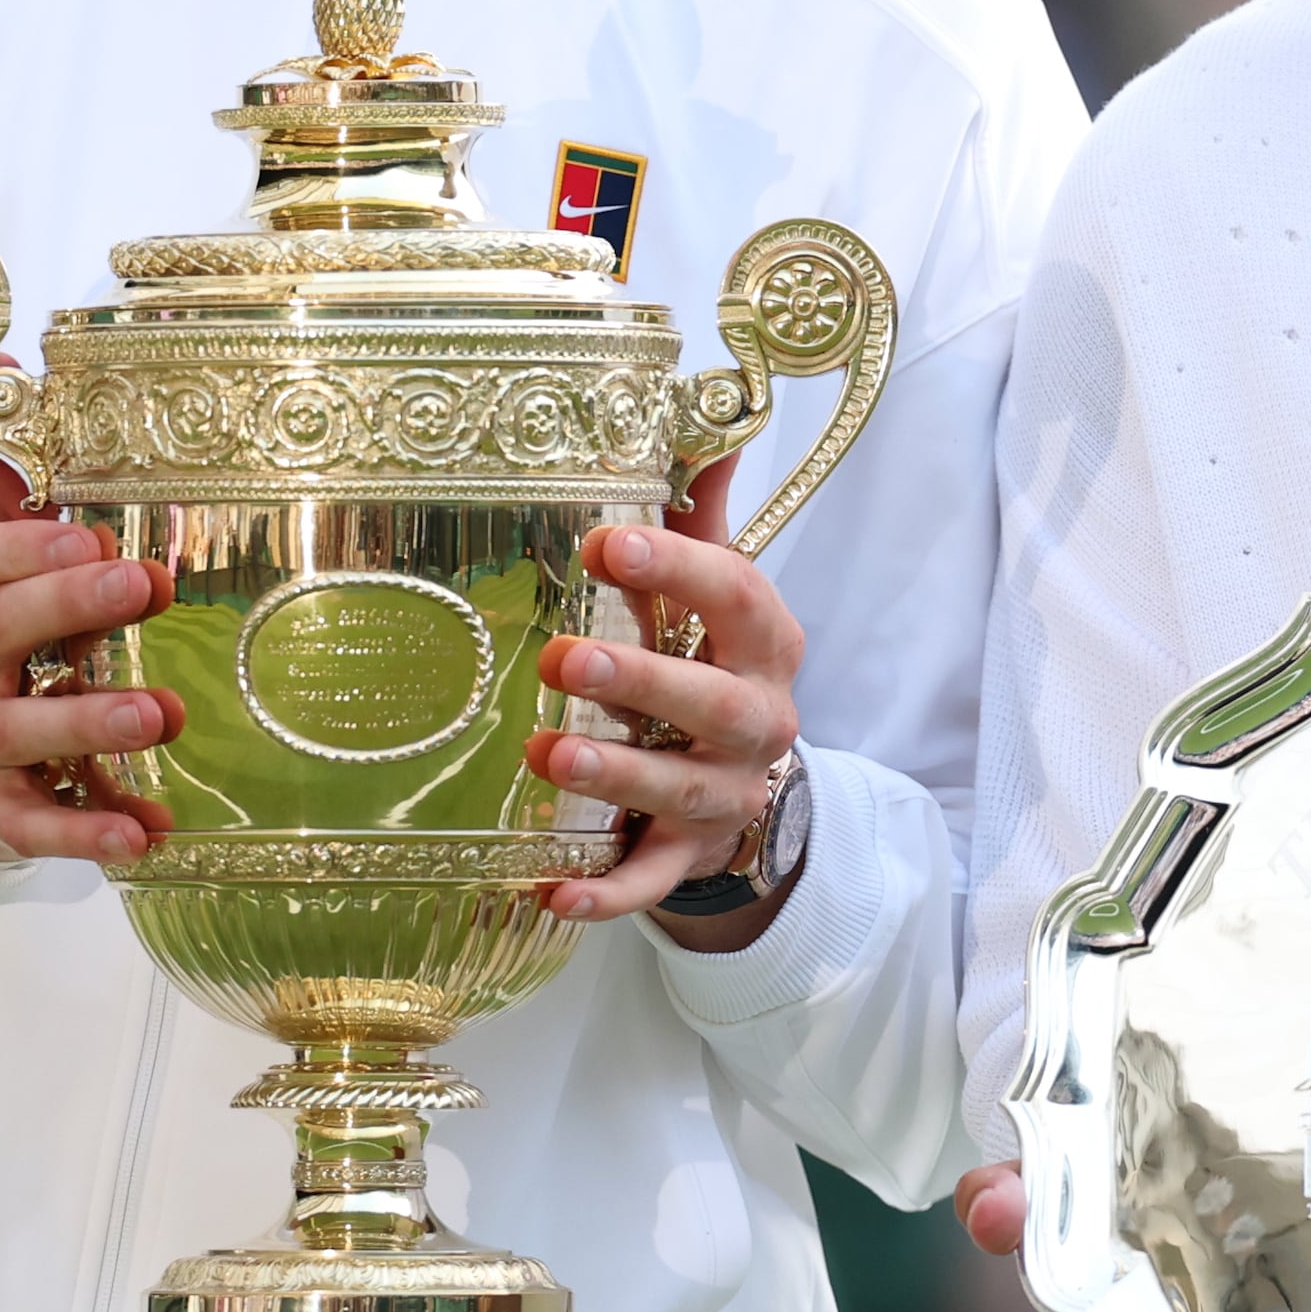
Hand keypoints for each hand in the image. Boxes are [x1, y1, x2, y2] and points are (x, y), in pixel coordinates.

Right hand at [0, 391, 178, 865]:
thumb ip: (5, 469)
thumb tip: (4, 361)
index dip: (8, 546)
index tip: (84, 530)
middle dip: (65, 609)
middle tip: (146, 586)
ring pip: (11, 732)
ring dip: (88, 721)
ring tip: (164, 714)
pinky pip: (33, 826)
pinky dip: (87, 831)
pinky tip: (148, 831)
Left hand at [530, 455, 806, 944]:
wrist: (745, 789)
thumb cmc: (713, 663)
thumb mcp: (718, 591)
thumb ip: (703, 514)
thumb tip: (706, 419)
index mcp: (764, 642)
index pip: (734, 596)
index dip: (675, 567)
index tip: (602, 537)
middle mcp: (758, 720)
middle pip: (716, 702)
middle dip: (643, 678)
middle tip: (563, 657)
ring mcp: (727, 794)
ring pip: (682, 789)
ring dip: (617, 772)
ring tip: (547, 752)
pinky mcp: (689, 854)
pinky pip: (654, 879)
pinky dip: (608, 892)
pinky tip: (552, 890)